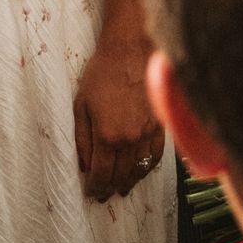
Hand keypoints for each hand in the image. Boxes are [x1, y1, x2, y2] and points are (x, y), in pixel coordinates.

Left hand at [73, 0, 162, 199]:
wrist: (131, 48)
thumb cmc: (102, 72)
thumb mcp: (81, 103)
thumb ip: (81, 138)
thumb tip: (84, 164)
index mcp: (107, 136)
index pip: (101, 174)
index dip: (95, 187)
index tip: (91, 193)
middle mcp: (130, 140)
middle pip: (121, 177)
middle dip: (110, 188)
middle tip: (104, 194)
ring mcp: (148, 135)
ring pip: (140, 171)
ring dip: (129, 182)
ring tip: (120, 187)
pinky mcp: (162, 127)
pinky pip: (156, 158)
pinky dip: (147, 168)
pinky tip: (140, 171)